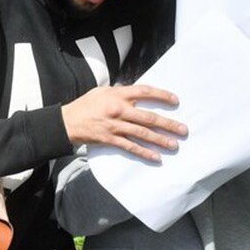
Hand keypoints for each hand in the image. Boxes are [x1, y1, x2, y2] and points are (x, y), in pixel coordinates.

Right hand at [61, 85, 187, 161]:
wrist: (67, 122)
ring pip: (143, 134)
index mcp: (118, 95)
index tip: (175, 101)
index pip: (145, 92)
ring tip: (174, 145)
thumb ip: (121, 93)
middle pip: (148, 117)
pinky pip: (131, 147)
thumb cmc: (86, 105)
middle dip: (168, 124)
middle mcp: (119, 110)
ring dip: (160, 140)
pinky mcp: (111, 140)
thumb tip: (136, 94)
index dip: (161, 95)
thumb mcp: (103, 92)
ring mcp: (115, 126)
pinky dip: (144, 152)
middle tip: (183, 130)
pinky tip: (156, 157)